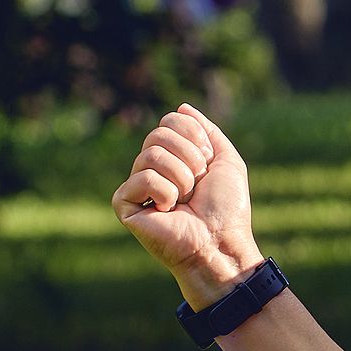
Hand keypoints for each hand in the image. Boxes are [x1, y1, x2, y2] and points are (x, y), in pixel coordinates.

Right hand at [110, 103, 263, 305]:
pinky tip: (168, 210)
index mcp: (175, 157)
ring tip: (185, 200)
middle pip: (158, 133)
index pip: (170, 121)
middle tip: (197, 184)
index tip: (208, 163)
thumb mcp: (226, 161)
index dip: (194, 137)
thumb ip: (207, 131)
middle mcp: (152, 168)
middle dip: (189, 156)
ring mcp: (136, 186)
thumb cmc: (226, 208)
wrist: (219, 243)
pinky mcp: (124, 204)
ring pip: (151, 153)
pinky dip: (165, 192)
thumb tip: (182, 107)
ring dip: (181, 177)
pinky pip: (142, 178)